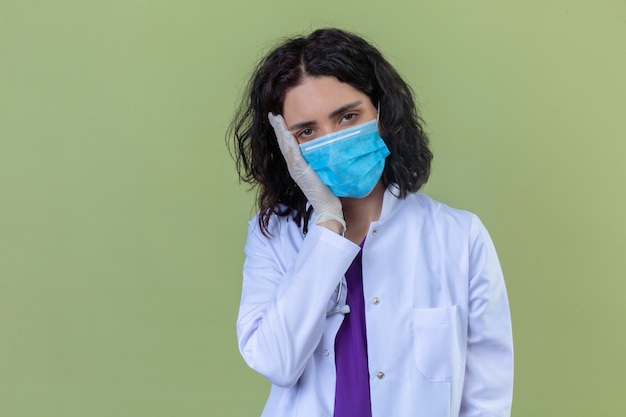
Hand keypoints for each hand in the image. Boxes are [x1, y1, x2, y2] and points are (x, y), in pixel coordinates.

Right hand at [268, 113, 344, 233]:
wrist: (327, 207)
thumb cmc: (326, 190)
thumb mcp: (321, 170)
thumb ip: (318, 160)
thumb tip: (325, 147)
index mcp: (297, 165)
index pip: (287, 145)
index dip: (282, 131)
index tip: (278, 117)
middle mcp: (294, 166)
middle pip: (283, 143)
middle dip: (277, 127)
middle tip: (272, 114)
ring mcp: (296, 170)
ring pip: (286, 147)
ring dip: (281, 132)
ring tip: (276, 118)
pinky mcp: (302, 173)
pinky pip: (295, 156)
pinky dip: (290, 145)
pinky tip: (288, 134)